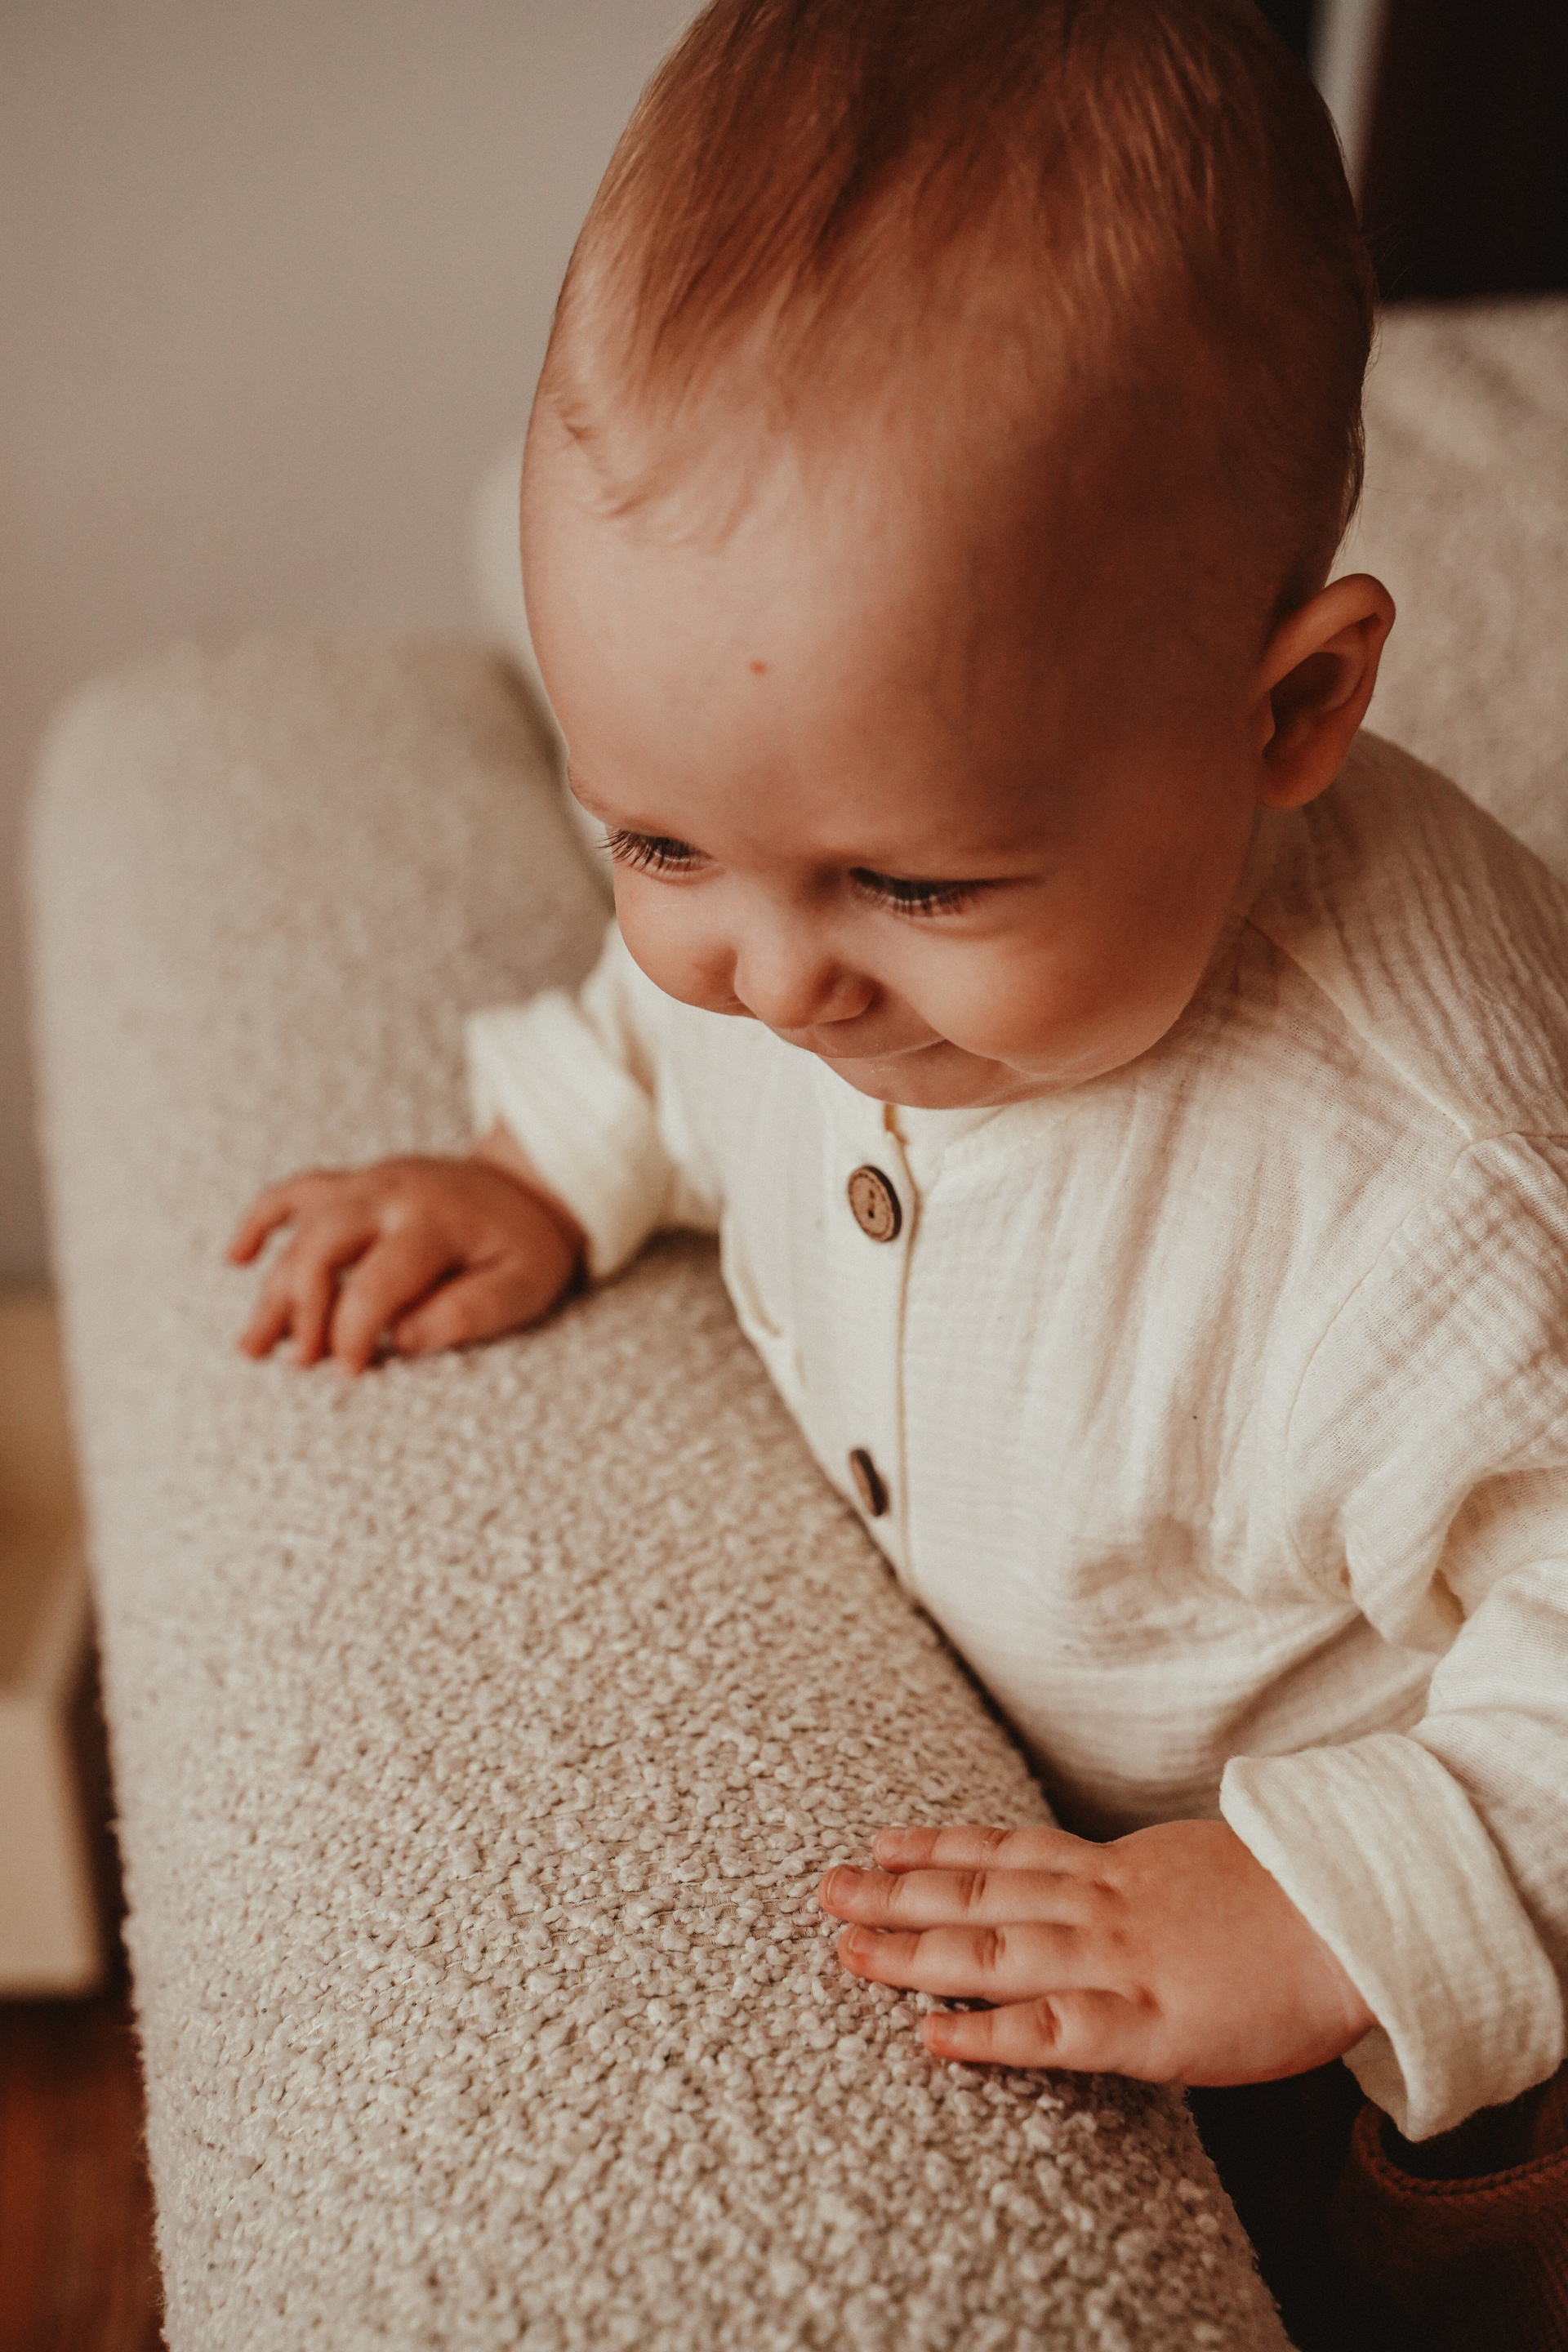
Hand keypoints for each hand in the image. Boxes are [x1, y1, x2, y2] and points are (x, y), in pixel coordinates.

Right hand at [228, 1131, 582, 1372]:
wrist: (532, 1187)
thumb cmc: (527, 1249)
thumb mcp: (523, 1287)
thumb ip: (469, 1312)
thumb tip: (400, 1337)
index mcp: (436, 1220)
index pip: (376, 1281)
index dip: (353, 1331)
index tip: (349, 1372)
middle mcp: (393, 1193)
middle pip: (322, 1244)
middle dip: (305, 1308)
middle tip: (302, 1362)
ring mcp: (370, 1182)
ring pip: (302, 1227)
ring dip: (275, 1287)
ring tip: (253, 1347)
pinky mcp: (357, 1183)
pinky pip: (296, 1191)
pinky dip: (262, 1220)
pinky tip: (236, 1258)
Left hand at [819, 1819, 1373, 2086]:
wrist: (1356, 1917)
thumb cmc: (1289, 1904)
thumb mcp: (1196, 1870)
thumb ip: (1141, 1880)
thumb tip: (1110, 1883)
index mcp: (1116, 1869)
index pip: (1008, 1851)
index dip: (940, 1846)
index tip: (881, 1840)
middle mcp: (1100, 1906)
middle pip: (978, 1891)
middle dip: (896, 1892)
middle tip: (827, 1889)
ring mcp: (1116, 1960)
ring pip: (993, 1949)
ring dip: (913, 1951)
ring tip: (848, 1949)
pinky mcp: (1144, 2023)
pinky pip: (1050, 2029)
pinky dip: (985, 2032)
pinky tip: (931, 2037)